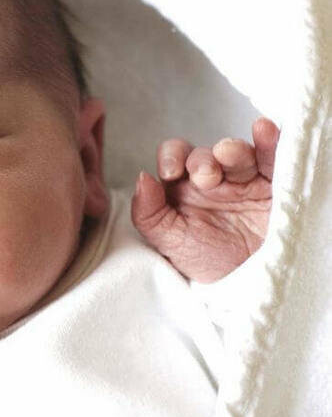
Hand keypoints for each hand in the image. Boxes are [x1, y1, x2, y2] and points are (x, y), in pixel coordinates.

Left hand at [131, 117, 279, 282]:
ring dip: (232, 151)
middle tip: (207, 178)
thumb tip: (142, 177)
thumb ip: (147, 213)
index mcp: (183, 187)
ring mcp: (243, 180)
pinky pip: (271, 158)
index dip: (171, 157)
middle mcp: (212, 179)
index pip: (174, 158)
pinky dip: (269, 141)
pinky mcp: (274, 185)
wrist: (248, 286)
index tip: (171, 172)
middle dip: (202, 162)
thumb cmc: (205, 262)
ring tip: (230, 157)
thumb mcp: (169, 242)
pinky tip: (264, 130)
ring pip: (236, 153)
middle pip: (203, 154)